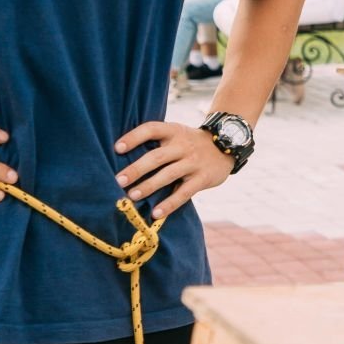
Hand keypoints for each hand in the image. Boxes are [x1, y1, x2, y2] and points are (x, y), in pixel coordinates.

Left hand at [115, 121, 233, 219]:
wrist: (227, 145)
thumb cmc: (190, 143)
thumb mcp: (177, 133)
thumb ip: (157, 142)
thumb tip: (121, 159)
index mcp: (173, 131)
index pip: (151, 129)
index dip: (134, 137)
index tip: (117, 148)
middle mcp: (183, 145)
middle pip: (157, 156)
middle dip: (137, 169)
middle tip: (118, 180)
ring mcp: (194, 162)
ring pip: (169, 175)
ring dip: (149, 186)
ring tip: (132, 196)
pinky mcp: (203, 178)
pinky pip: (184, 193)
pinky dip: (169, 204)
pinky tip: (156, 214)